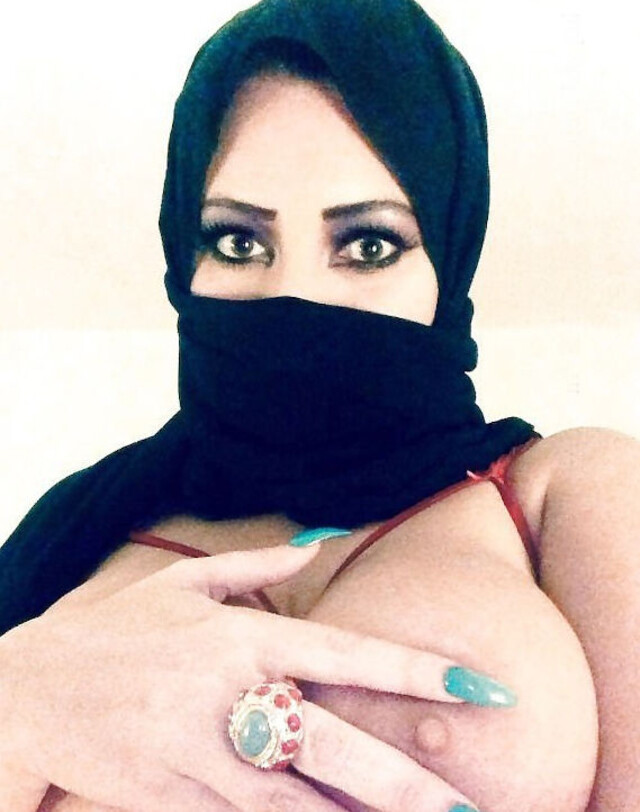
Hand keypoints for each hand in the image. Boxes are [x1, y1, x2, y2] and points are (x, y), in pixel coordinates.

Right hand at [2, 544, 492, 811]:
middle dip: (407, 780)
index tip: (477, 684)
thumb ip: (255, 566)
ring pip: (299, 802)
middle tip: (469, 803)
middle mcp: (231, 698)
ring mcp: (202, 757)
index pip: (347, 656)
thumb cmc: (115, 629)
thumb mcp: (180, 583)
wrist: (30, 690)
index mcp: (242, 638)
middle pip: (334, 748)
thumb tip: (317, 541)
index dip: (416, 671)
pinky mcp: (175, 799)